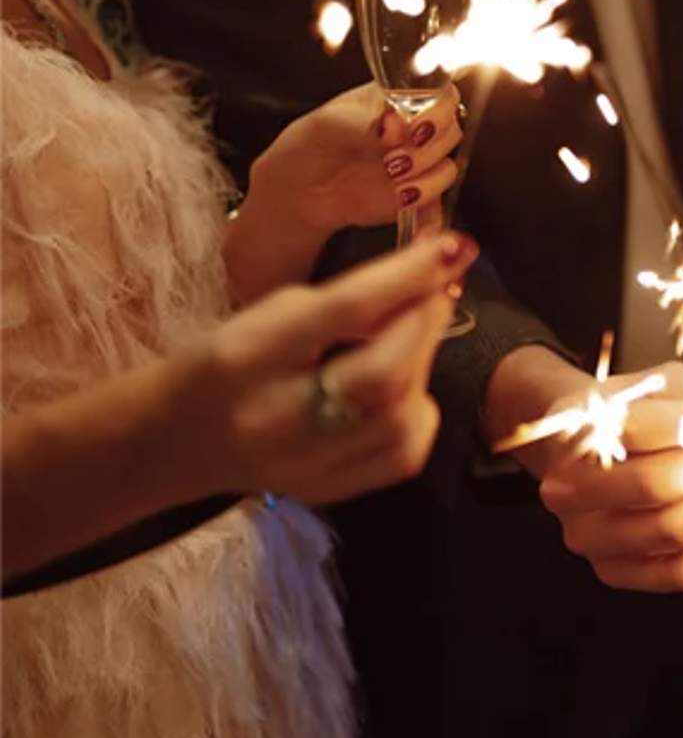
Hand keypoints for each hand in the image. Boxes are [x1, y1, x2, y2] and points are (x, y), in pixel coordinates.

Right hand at [181, 231, 476, 504]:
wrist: (174, 439)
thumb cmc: (226, 360)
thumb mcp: (267, 314)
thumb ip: (341, 300)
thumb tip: (426, 277)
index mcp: (248, 355)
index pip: (345, 311)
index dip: (408, 276)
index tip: (453, 246)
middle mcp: (275, 418)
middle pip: (382, 372)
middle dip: (425, 322)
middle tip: (435, 292)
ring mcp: (302, 465)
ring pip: (399, 417)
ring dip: (424, 365)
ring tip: (414, 338)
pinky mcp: (325, 491)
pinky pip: (402, 455)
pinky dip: (419, 412)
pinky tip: (406, 389)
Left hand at [249, 82, 463, 236]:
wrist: (298, 190)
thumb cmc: (310, 145)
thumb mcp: (329, 122)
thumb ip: (366, 121)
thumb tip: (398, 128)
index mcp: (399, 102)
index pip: (443, 97)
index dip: (437, 112)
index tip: (412, 128)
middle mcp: (416, 132)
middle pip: (452, 133)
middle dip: (425, 148)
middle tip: (391, 158)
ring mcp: (418, 166)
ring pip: (447, 170)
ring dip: (420, 177)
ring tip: (387, 176)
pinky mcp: (414, 198)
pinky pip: (437, 206)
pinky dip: (428, 213)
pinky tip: (403, 205)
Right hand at [532, 364, 682, 591]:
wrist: (593, 448)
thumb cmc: (636, 411)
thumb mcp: (660, 382)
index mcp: (571, 428)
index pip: (642, 428)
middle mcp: (565, 487)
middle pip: (657, 483)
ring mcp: (586, 536)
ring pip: (672, 530)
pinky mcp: (613, 571)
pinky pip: (680, 571)